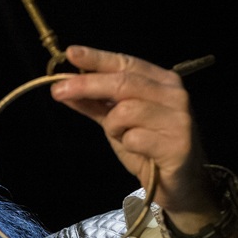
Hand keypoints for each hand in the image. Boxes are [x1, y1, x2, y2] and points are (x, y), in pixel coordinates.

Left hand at [50, 45, 222, 230]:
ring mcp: (179, 118)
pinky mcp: (178, 144)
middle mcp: (174, 94)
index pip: (127, 63)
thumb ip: (95, 105)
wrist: (179, 185)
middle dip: (87, 85)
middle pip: (123, 82)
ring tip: (123, 137)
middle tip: (58, 91)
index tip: (71, 53)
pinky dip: (128, 145)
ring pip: (127, 110)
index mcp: (162, 82)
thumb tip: (64, 89)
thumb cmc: (148, 150)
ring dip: (113, 126)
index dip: (98, 58)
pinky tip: (140, 150)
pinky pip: (135, 138)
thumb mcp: (117, 125)